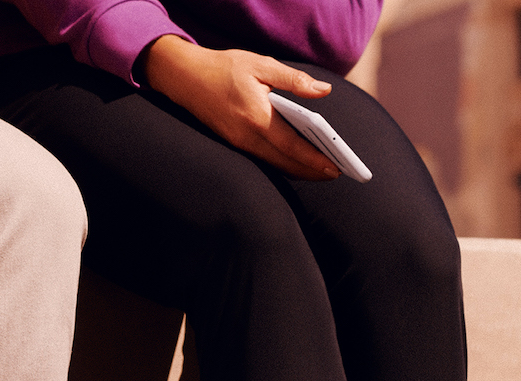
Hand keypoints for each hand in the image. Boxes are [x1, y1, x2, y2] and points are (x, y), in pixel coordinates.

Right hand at [144, 35, 338, 179]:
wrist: (184, 77)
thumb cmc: (224, 68)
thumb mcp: (261, 65)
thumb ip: (294, 80)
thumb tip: (323, 91)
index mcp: (256, 116)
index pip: (291, 145)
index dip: (314, 159)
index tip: (336, 168)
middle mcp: (245, 135)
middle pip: (283, 162)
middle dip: (310, 171)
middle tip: (336, 174)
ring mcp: (236, 142)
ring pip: (272, 164)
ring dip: (296, 170)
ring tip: (321, 170)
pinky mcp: (232, 142)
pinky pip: (261, 158)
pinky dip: (281, 162)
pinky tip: (295, 160)